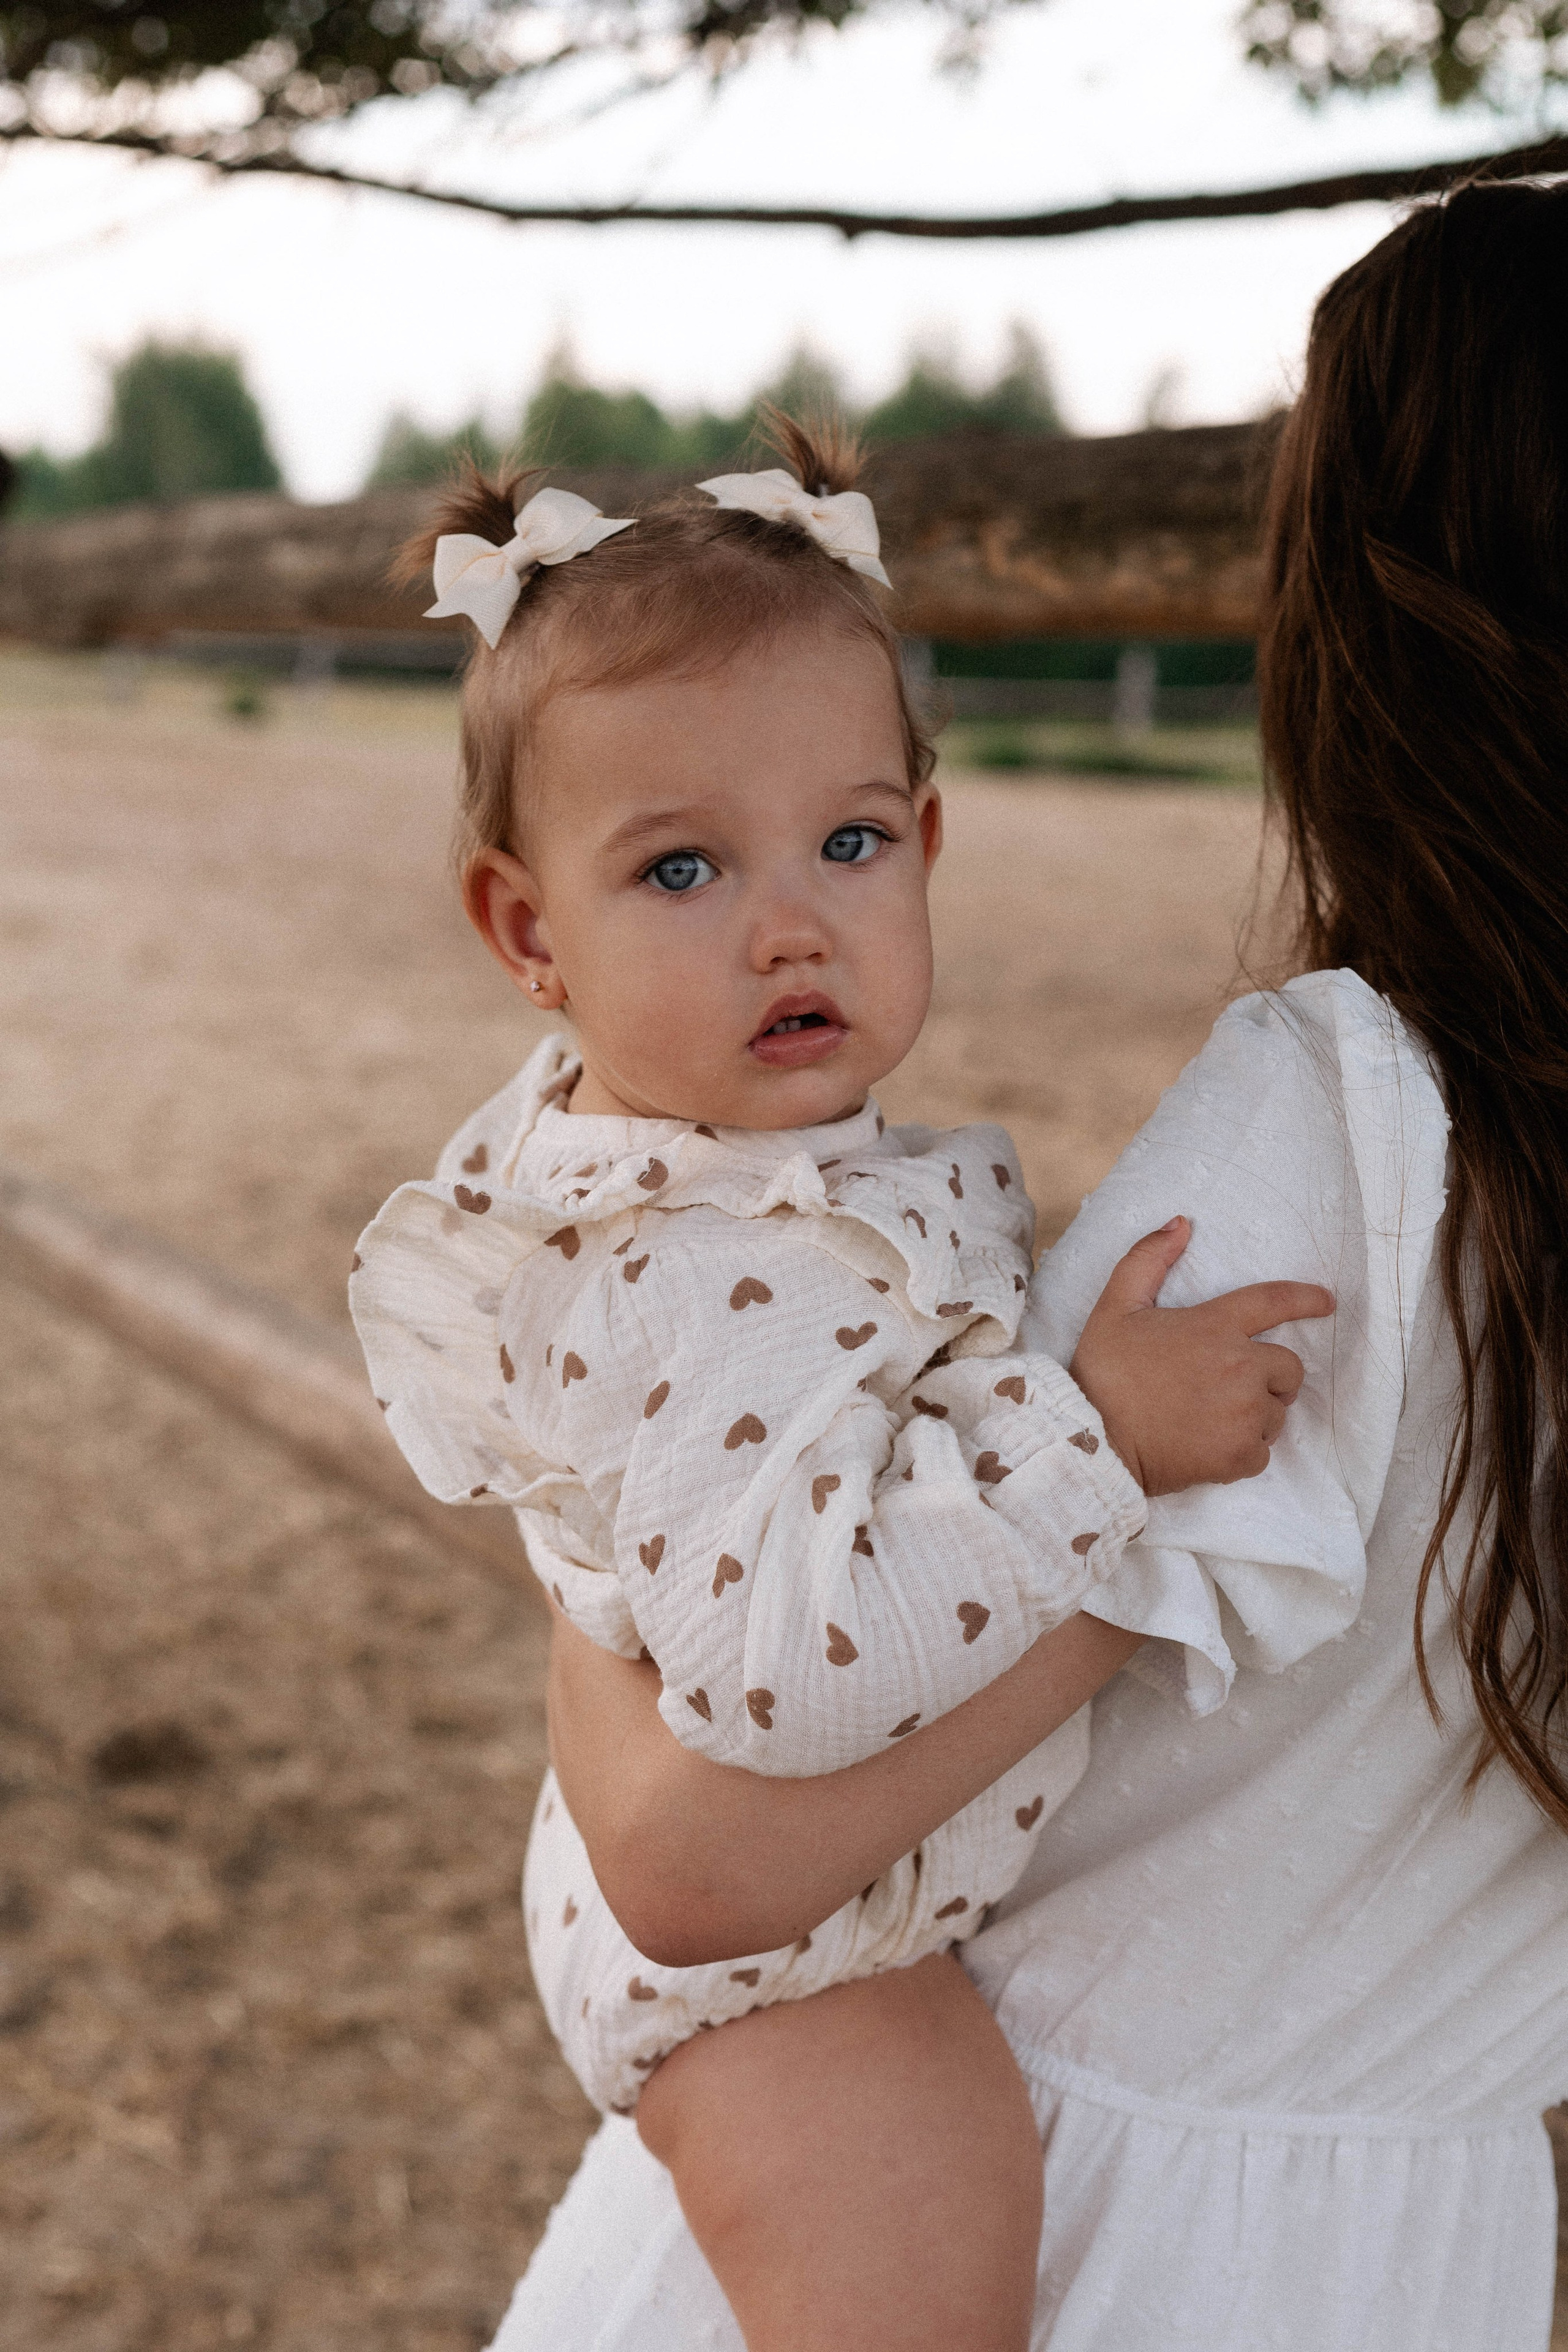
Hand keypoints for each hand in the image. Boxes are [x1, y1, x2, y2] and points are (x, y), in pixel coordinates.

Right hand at [1069, 1218, 1333, 1496]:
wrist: (1093, 1441)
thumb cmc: (1103, 1373)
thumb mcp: (1115, 1306)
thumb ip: (1148, 1259)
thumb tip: (1181, 1222)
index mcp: (1214, 1326)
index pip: (1272, 1302)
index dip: (1304, 1299)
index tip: (1327, 1302)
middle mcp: (1240, 1367)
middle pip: (1289, 1368)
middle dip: (1269, 1376)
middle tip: (1228, 1388)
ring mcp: (1244, 1413)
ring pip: (1276, 1412)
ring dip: (1254, 1415)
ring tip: (1209, 1419)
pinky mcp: (1240, 1454)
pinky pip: (1263, 1450)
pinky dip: (1242, 1450)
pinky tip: (1207, 1446)